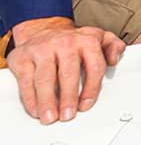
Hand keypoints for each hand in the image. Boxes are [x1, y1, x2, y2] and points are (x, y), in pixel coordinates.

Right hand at [7, 17, 125, 123]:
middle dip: (69, 97)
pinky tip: (36, 108)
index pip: (94, 67)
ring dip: (48, 101)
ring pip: (45, 78)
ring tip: (51, 116)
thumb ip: (113, 46)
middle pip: (68, 74)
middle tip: (68, 114)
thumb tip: (115, 58)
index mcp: (86, 40)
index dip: (91, 89)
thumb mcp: (99, 37)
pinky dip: (30, 97)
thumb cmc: (73, 40)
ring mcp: (42, 49)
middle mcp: (65, 43)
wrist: (43, 29)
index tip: (86, 104)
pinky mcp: (22, 57)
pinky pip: (26, 80)